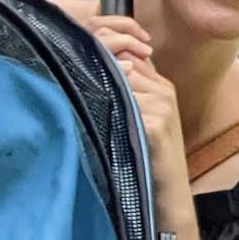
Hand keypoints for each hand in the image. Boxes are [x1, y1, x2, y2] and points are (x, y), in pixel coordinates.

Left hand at [87, 15, 190, 222]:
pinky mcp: (155, 124)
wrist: (169, 188)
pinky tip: (89, 111)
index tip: (79, 57)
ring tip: (76, 92)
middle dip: (98, 65)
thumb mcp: (144, 117)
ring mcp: (162, 106)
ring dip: (98, 84)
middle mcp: (164, 91)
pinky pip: (124, 103)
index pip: (132, 53)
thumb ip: (130, 92)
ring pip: (122, 79)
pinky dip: (105, 106)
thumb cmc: (150, 154)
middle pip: (125, 62)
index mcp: (162, 86)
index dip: (107, 51)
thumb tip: (97, 70)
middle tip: (70, 72)